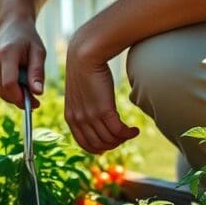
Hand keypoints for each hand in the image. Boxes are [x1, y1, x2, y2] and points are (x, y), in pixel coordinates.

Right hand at [0, 19, 44, 108]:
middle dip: (18, 99)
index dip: (19, 97)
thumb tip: (38, 93)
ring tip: (26, 88)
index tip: (34, 103)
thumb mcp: (39, 53)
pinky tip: (16, 82)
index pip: (9, 83)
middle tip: (34, 100)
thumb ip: (37, 73)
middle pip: (2, 89)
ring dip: (13, 95)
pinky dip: (6, 90)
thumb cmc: (28, 39)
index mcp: (7, 53)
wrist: (12, 25)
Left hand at [65, 38, 138, 153]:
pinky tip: (135, 130)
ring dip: (123, 139)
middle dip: (113, 144)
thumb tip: (97, 118)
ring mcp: (90, 116)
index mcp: (71, 118)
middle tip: (123, 138)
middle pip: (99, 144)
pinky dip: (129, 134)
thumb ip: (84, 109)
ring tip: (130, 133)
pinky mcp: (104, 110)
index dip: (99, 148)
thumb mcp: (80, 95)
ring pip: (109, 139)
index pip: (85, 144)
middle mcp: (79, 120)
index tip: (110, 145)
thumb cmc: (84, 72)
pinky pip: (118, 131)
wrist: (85, 56)